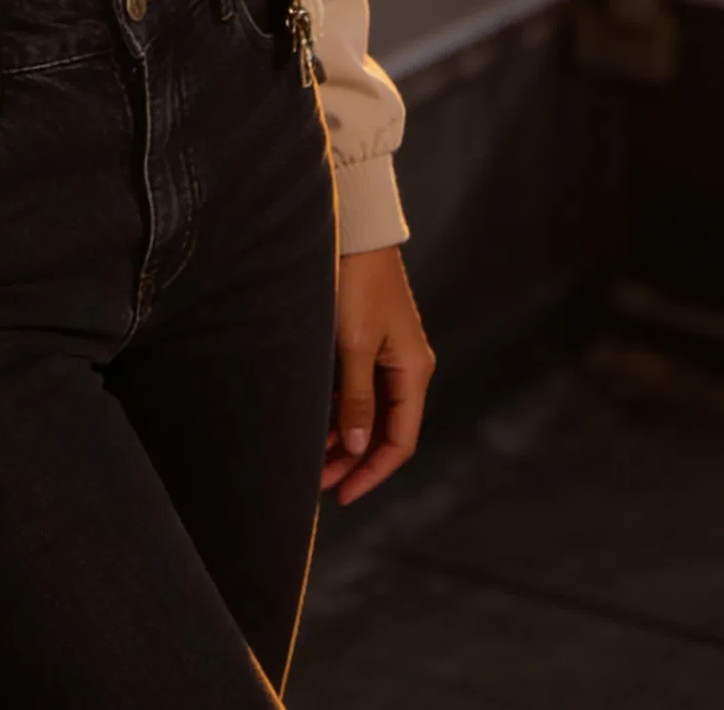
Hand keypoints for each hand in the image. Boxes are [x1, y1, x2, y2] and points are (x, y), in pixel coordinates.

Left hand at [322, 243, 434, 505]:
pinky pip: (357, 389)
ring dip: (343, 437)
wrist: (354, 229)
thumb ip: (356, 399)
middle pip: (383, 430)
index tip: (341, 495)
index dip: (371, 472)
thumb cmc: (356, 284)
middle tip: (317, 483)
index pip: (399, 441)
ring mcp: (387, 354)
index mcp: (413, 372)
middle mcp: (405, 367)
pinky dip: (338, 410)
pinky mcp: (368, 341)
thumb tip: (356, 449)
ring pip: (368, 411)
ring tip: (310, 459)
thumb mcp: (354, 346)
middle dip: (352, 460)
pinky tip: (315, 423)